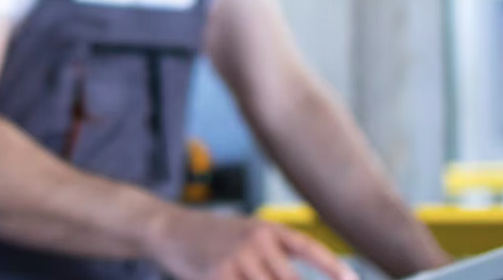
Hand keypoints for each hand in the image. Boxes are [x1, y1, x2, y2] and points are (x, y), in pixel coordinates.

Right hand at [146, 208, 357, 279]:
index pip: (309, 248)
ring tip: (249, 278)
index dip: (332, 266)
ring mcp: (238, 259)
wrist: (170, 229)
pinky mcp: (219, 275)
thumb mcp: (249, 234)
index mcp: (269, 228)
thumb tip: (299, 276)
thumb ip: (277, 253)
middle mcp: (258, 240)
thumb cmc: (214, 237)